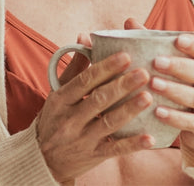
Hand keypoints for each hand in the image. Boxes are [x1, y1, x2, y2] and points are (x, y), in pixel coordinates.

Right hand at [37, 36, 154, 182]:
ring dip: (129, 110)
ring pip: (108, 123)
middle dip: (122, 85)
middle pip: (99, 99)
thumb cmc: (55, 116)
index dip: (105, 67)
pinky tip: (150, 137)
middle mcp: (71, 118)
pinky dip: (133, 144)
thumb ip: (74, 65)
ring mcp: (82, 139)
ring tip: (148, 97)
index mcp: (62, 98)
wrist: (43, 158)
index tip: (126, 56)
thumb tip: (84, 36)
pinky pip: (115, 150)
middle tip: (143, 73)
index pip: (85, 80)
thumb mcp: (58, 91)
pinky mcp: (93, 156)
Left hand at [152, 33, 193, 160]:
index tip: (178, 39)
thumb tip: (129, 21)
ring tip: (153, 84)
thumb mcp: (169, 64)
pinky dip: (175, 118)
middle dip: (180, 66)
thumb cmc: (178, 85)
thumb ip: (152, 43)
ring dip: (175, 90)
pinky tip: (157, 112)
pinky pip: (193, 122)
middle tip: (156, 62)